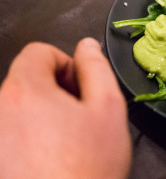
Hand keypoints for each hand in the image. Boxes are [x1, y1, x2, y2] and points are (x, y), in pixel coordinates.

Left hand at [0, 38, 130, 178]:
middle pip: (26, 81)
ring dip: (41, 116)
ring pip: (18, 110)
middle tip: (80, 119)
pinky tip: (48, 160)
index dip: (67, 65)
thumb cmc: (88, 165)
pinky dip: (28, 139)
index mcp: (25, 89)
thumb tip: (87, 47)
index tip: (81, 90)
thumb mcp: (108, 109)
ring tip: (66, 144)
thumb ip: (97, 69)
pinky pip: (11, 134)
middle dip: (55, 92)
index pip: (39, 52)